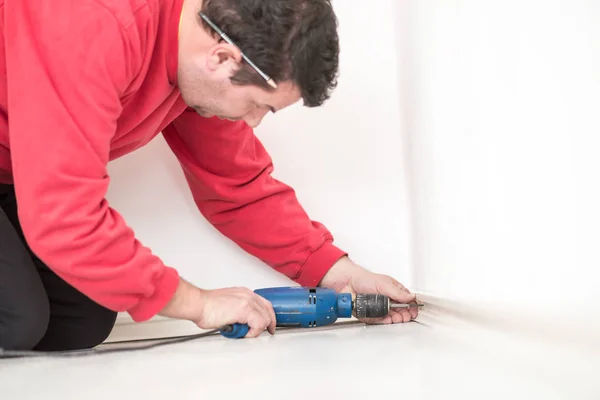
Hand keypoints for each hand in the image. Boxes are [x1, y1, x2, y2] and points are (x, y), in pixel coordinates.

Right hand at [160, 279, 275, 337]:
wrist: (198, 304)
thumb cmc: (206, 306)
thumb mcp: (228, 305)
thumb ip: (238, 312)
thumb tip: (241, 323)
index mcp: (244, 293)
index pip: (264, 304)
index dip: (268, 316)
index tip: (267, 325)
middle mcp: (248, 295)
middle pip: (268, 310)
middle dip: (268, 324)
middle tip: (266, 332)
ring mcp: (248, 302)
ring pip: (265, 319)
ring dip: (256, 329)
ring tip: (243, 332)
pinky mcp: (245, 310)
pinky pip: (258, 325)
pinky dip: (252, 332)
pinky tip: (241, 332)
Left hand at [319, 257, 417, 323]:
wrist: (346, 283)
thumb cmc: (363, 279)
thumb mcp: (384, 283)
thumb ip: (397, 292)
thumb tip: (411, 297)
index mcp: (393, 291)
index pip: (407, 301)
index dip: (412, 307)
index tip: (414, 311)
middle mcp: (387, 301)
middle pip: (400, 312)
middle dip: (404, 315)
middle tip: (405, 316)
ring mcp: (379, 308)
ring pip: (391, 318)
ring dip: (395, 319)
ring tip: (396, 318)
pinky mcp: (371, 315)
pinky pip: (378, 321)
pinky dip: (383, 321)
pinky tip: (386, 320)